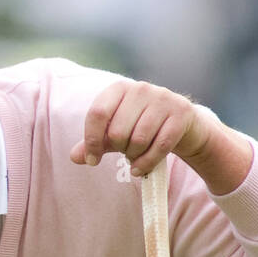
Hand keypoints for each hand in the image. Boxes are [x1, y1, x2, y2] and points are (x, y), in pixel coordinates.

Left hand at [70, 79, 212, 175]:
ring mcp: (163, 98)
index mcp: (119, 88)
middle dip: (119, 150)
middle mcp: (140, 88)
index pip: (97, 114)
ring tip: (135, 156)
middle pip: (117, 131)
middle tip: (125, 151)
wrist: (183, 125)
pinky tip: (141, 168)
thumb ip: (95, 142)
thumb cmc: (142, 127)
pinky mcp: (181, 113)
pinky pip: (159, 146)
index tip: (92, 161)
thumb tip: (74, 157)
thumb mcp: (116, 133)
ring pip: (139, 139)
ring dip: (134, 156)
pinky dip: (147, 163)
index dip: (91, 141)